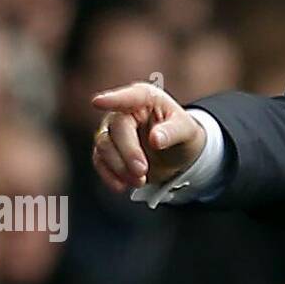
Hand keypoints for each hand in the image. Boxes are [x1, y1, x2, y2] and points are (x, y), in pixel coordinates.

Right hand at [91, 81, 206, 194]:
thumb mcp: (187, 131)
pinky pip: (100, 162)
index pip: (130, 97)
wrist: (177, 154)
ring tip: (140, 181)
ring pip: (104, 146)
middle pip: (116, 128)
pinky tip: (122, 186)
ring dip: (119, 167)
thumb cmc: (182, 134)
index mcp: (145, 99)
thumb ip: (172, 132)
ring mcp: (113, 131)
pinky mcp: (109, 151)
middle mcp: (124, 111)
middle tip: (142, 171)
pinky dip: (109, 176)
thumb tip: (156, 139)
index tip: (97, 102)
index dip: (113, 99)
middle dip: (127, 152)